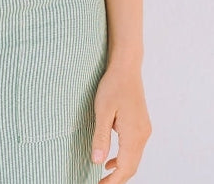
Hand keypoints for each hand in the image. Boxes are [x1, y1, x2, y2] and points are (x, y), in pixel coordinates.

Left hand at [91, 63, 151, 181]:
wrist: (126, 68)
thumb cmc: (113, 85)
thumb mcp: (102, 110)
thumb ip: (100, 137)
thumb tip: (97, 161)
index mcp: (134, 134)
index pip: (125, 167)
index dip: (113, 181)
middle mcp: (143, 135)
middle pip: (132, 166)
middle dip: (117, 179)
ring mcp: (144, 130)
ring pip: (134, 158)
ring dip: (121, 169)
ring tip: (104, 177)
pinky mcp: (141, 125)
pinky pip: (134, 149)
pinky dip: (124, 158)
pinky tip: (111, 160)